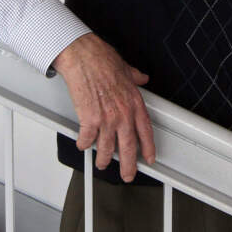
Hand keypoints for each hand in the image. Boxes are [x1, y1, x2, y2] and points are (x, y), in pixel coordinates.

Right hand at [53, 33, 155, 181]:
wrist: (83, 57)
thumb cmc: (101, 59)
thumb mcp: (126, 68)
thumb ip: (135, 76)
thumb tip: (142, 77)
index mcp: (133, 102)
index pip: (145, 131)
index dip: (148, 148)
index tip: (149, 158)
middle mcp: (122, 113)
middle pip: (129, 147)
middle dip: (129, 165)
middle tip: (128, 174)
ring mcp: (106, 118)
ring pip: (107, 148)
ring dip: (104, 159)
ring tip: (102, 163)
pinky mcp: (89, 118)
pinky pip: (87, 139)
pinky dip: (84, 144)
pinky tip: (83, 144)